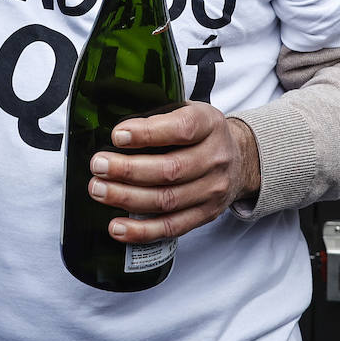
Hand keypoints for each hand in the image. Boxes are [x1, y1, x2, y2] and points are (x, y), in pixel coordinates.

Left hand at [87, 103, 260, 243]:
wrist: (241, 159)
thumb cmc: (202, 133)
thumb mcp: (188, 109)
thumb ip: (158, 113)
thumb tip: (111, 118)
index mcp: (209, 124)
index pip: (182, 129)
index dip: (147, 133)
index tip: (117, 135)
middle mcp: (215, 158)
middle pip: (170, 169)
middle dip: (128, 170)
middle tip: (98, 165)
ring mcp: (212, 190)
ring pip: (167, 200)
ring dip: (127, 198)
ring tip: (99, 190)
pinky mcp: (205, 215)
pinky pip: (172, 227)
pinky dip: (142, 230)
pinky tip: (117, 227)